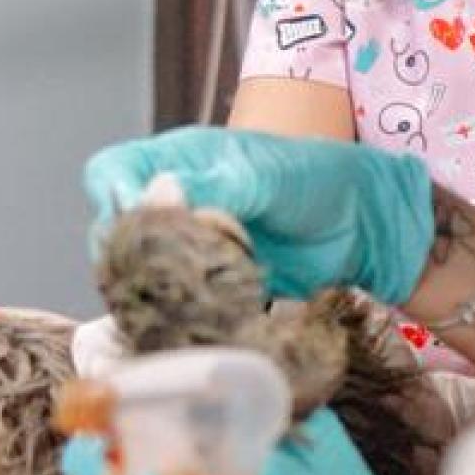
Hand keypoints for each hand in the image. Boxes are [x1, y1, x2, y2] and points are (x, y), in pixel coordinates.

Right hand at [84, 126, 432, 302]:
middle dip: (131, 250)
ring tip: (189, 295)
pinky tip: (203, 316)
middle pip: (115, 226)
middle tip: (166, 269)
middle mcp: (170, 199)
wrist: (364, 223)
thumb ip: (209, 182)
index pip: (111, 173)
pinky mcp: (206, 281)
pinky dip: (181, 308)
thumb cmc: (312, 177)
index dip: (113, 197)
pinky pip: (174, 296)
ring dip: (154, 283)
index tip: (139, 224)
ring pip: (139, 266)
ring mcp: (187, 242)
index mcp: (174, 159)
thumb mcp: (262, 174)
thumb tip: (156, 195)